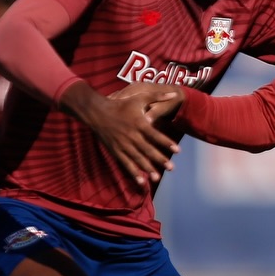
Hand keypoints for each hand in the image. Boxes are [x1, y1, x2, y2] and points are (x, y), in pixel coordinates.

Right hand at [65, 82, 182, 185]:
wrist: (97, 112)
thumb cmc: (120, 105)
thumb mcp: (139, 97)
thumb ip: (157, 96)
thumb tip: (173, 93)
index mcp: (139, 124)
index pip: (155, 135)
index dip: (166, 143)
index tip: (177, 150)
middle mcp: (132, 136)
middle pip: (148, 150)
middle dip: (160, 159)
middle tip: (171, 168)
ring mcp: (123, 145)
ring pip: (137, 159)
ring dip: (147, 168)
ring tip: (157, 178)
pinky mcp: (116, 150)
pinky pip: (125, 163)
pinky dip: (133, 172)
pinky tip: (141, 182)